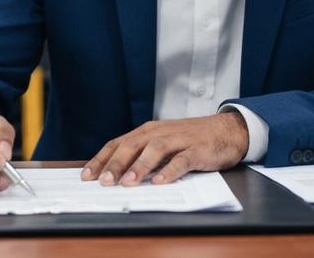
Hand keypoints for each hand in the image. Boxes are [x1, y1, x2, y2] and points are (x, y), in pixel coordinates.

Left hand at [80, 111, 248, 186]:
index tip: (86, 176)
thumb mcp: (162, 143)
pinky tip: (161, 182)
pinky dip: (171, 170)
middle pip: (132, 146)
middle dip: (116, 164)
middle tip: (104, 182)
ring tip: (128, 182)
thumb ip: (142, 156)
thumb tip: (116, 176)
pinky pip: (182, 160)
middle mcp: (159, 133)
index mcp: (147, 132)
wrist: (226, 130)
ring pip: (155, 151)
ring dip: (140, 166)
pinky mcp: (197, 150)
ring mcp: (179, 140)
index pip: (118, 144)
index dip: (101, 159)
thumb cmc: (190, 140)